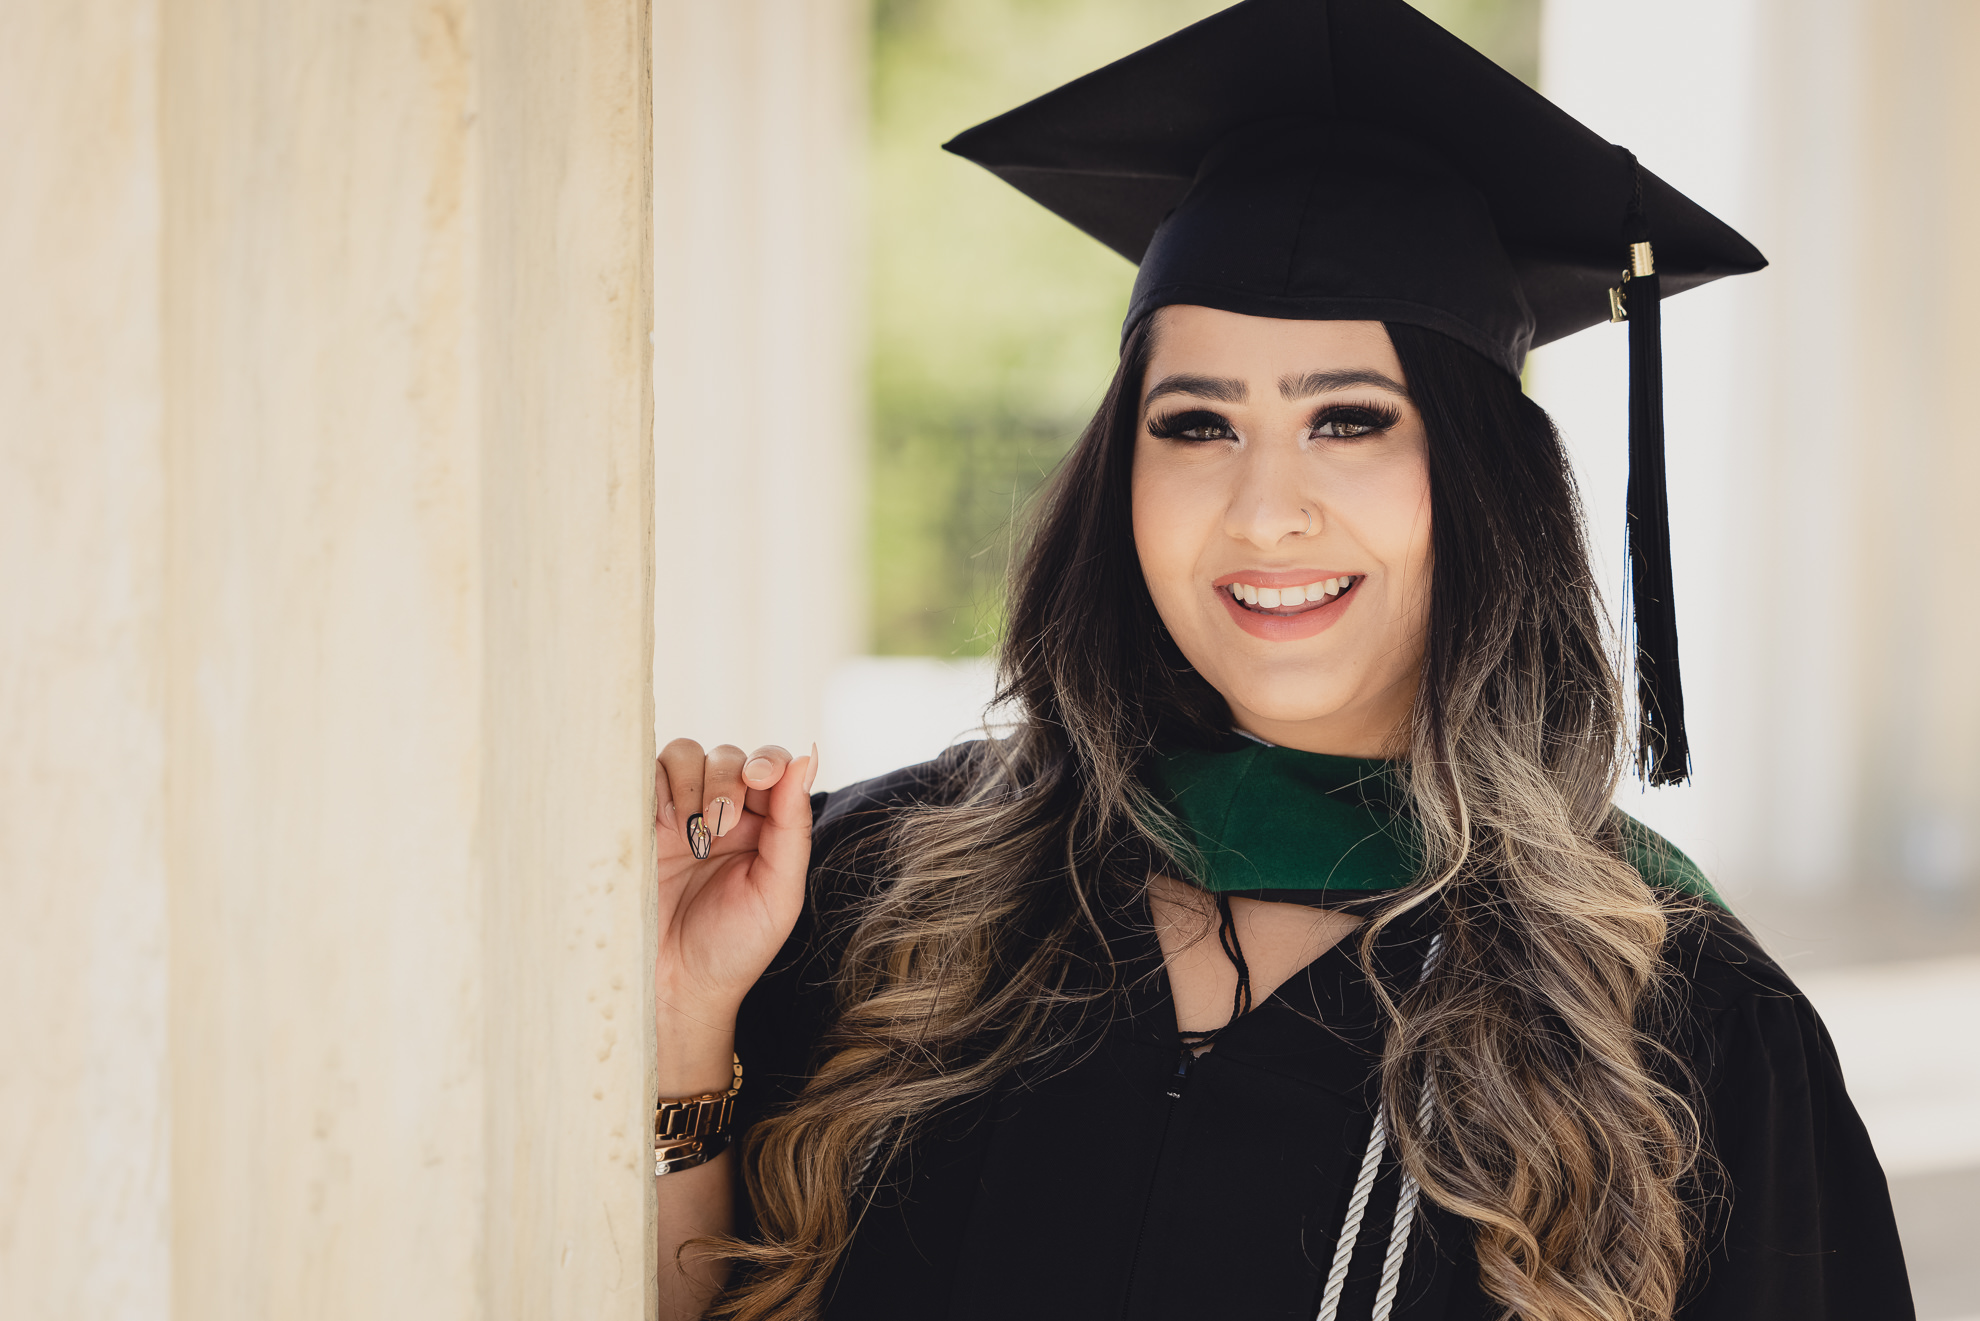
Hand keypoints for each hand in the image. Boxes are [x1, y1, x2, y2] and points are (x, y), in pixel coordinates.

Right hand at [653, 739, 816, 1033]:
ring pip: (685, 755)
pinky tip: (664, 823)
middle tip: (721, 826)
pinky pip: (645, 775)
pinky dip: (657, 785)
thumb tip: (808, 758)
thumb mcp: (779, 892)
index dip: (766, 761)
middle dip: (727, 780)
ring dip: (692, 782)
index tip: (761, 779)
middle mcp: (722, 813)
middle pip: (728, 756)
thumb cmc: (734, 949)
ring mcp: (677, 816)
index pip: (771, 767)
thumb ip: (793, 826)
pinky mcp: (638, 822)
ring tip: (693, 832)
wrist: (674, 987)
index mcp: (764, 827)